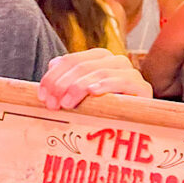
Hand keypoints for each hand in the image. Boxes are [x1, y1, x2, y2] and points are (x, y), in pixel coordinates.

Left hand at [38, 49, 152, 109]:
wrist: (138, 125)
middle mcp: (115, 61)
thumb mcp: (81, 96)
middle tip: (52, 104)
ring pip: (98, 73)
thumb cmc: (105, 111)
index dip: (53, 77)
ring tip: (67, 103)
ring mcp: (130, 72)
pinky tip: (93, 92)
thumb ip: (67, 80)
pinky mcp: (142, 87)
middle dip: (62, 85)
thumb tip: (52, 65)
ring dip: (79, 87)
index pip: (71, 60)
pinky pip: (122, 82)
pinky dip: (105, 85)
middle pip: (82, 66)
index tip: (42, 95)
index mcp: (100, 57)